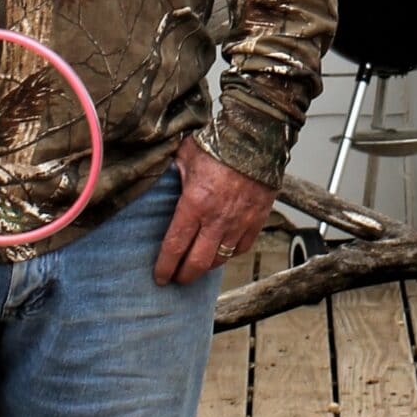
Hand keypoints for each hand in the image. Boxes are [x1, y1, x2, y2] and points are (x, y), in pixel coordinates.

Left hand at [154, 137, 273, 285]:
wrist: (256, 138)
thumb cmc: (218, 144)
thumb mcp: (185, 157)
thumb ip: (172, 176)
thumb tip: (160, 183)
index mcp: (194, 204)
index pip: (175, 246)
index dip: (165, 266)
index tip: (159, 277)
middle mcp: (217, 219)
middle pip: (198, 262)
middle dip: (184, 275)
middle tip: (177, 279)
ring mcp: (239, 222)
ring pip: (221, 258)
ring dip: (206, 266)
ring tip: (198, 266)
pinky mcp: (257, 220)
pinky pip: (242, 247)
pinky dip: (230, 253)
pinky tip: (222, 251)